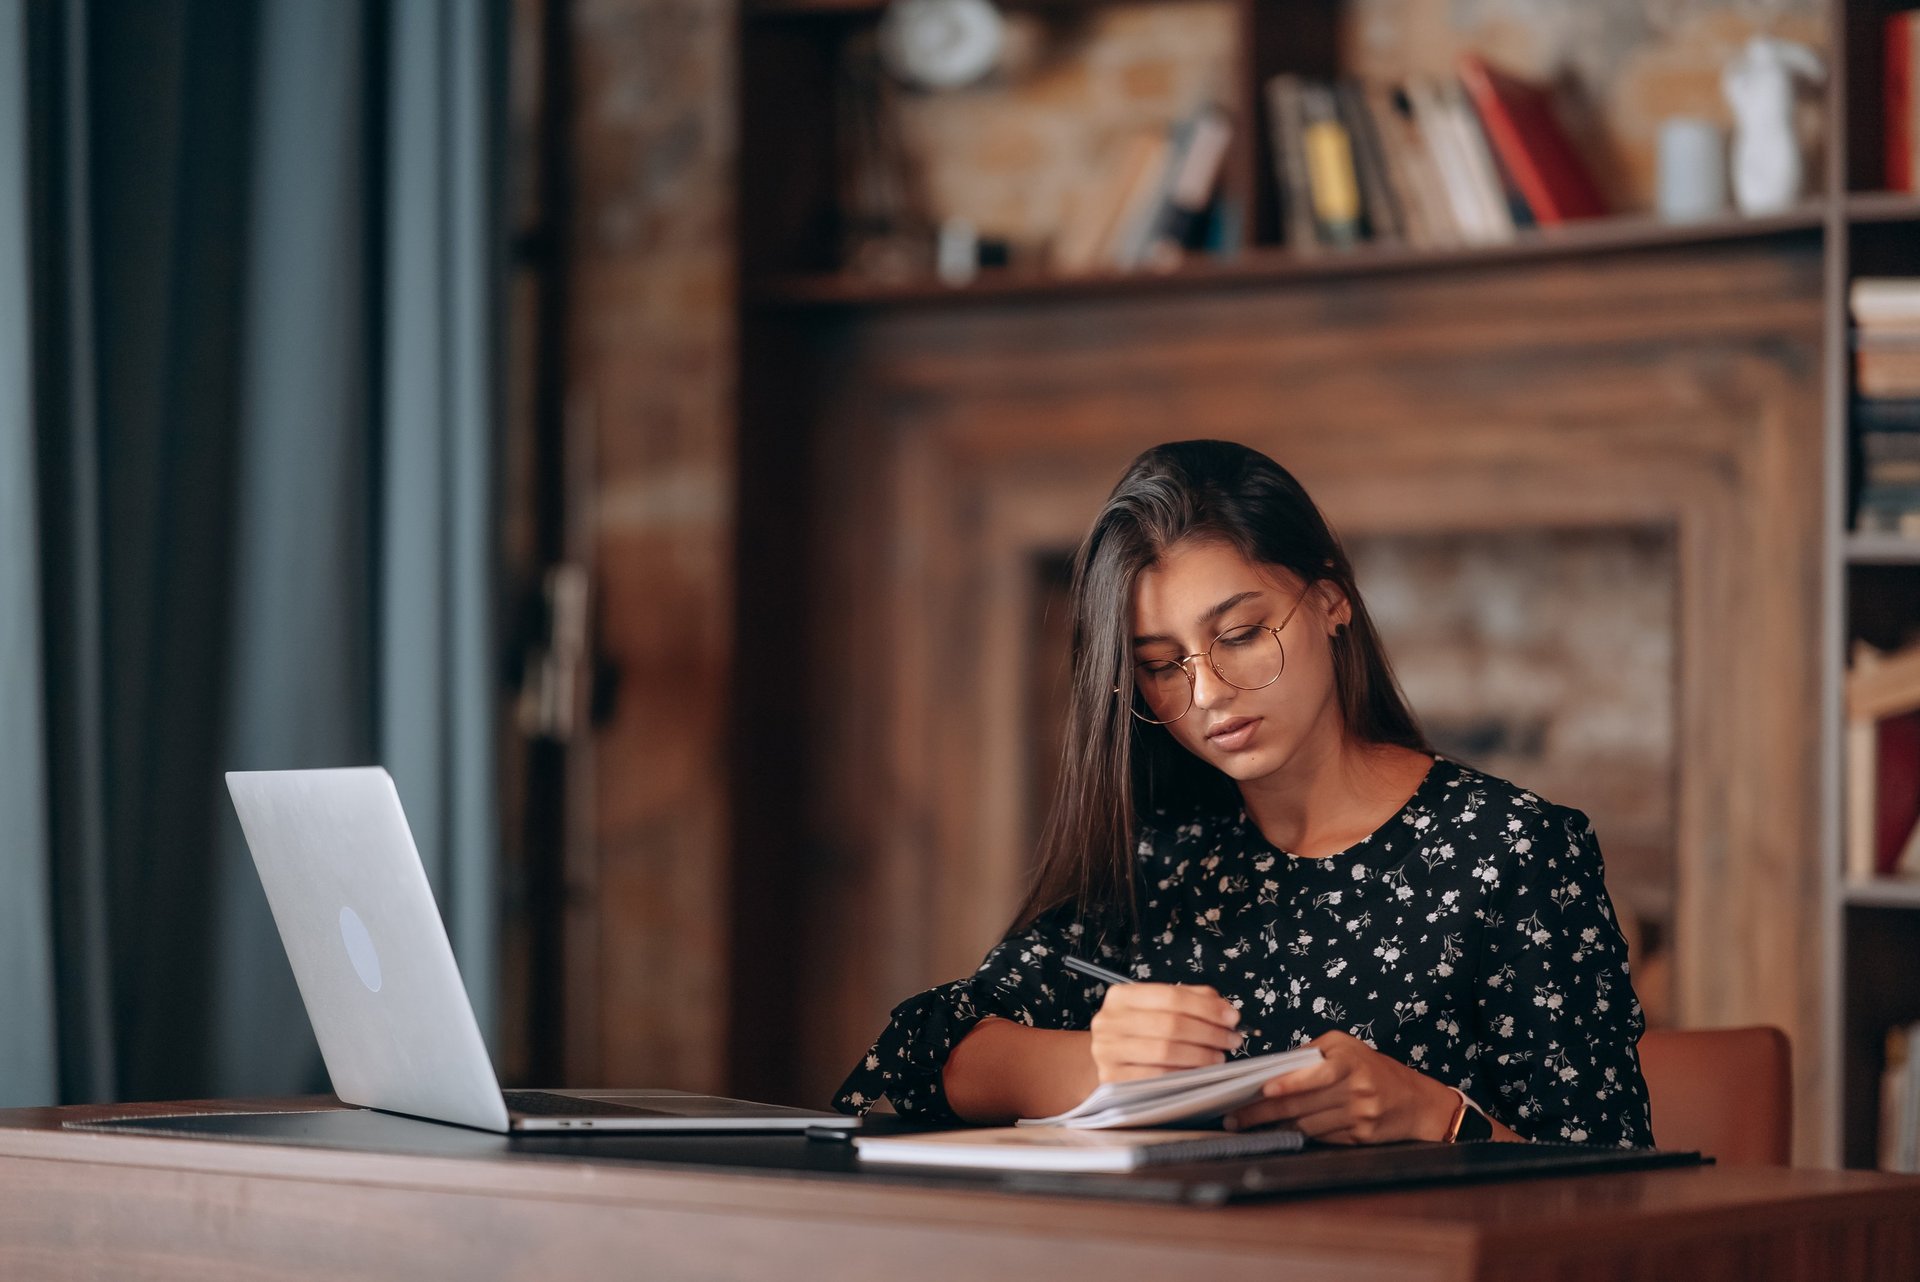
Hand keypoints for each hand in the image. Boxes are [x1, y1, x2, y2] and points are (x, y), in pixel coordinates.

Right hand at [1087, 983, 1243, 1083]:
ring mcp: (1107, 1051)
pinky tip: (1199, 1074)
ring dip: (1201, 1056)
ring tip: (1219, 1058)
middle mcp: (1109, 1021)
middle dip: (1209, 1033)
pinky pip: (1157, 1078)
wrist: (1107, 1062)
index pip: (1171, 996)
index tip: (1232, 1017)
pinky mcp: (1112, 1080)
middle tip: (1231, 1040)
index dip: (1206, 1007)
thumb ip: (1190, 1001)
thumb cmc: (1138, 1034)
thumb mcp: (1157, 1010)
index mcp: (1122, 996)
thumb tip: (1225, 1009)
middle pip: (1171, 1024)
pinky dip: (1183, 1075)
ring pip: (1165, 1051)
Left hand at [1223, 1030, 1457, 1143]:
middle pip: (1302, 1104)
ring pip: (1306, 1125)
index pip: (1316, 1074)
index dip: (1290, 1083)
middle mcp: (1355, 1090)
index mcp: (1349, 1063)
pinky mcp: (1358, 1137)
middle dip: (1263, 1112)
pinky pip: (1320, 1137)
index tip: (1263, 1089)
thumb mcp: (1346, 1048)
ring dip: (1273, 1126)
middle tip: (1234, 1118)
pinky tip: (1276, 1132)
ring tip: (1245, 1126)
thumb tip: (1275, 1066)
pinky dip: (1296, 1135)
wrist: (1416, 1102)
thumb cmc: (1373, 1068)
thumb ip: (1311, 1053)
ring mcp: (1358, 1117)